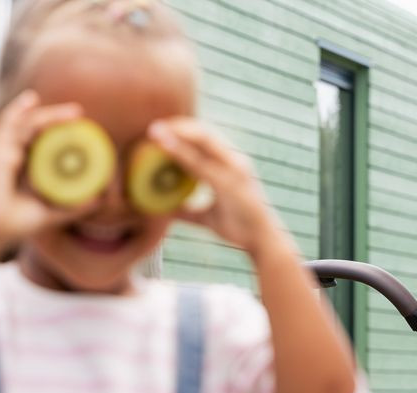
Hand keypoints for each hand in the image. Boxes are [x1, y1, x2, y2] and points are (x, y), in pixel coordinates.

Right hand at [0, 91, 98, 256]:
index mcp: (25, 164)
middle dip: (55, 116)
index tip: (81, 122)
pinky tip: (18, 103)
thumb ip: (73, 206)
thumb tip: (102, 199)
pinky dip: (12, 115)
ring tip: (70, 111)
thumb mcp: (51, 213)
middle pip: (34, 126)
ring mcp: (2, 153)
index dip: (58, 128)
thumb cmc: (16, 223)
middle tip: (79, 112)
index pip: (42, 139)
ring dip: (46, 114)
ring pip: (24, 124)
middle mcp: (13, 154)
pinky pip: (4, 130)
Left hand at [146, 117, 284, 257]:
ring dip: (178, 133)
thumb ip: (188, 211)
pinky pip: (202, 164)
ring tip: (154, 130)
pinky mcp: (230, 182)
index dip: (184, 131)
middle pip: (204, 132)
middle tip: (152, 127)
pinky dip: (182, 153)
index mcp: (231, 166)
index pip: (206, 140)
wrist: (264, 242)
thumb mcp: (208, 219)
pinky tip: (165, 146)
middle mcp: (234, 161)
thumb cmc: (239, 228)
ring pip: (204, 141)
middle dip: (178, 126)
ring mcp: (234, 169)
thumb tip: (166, 210)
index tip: (160, 130)